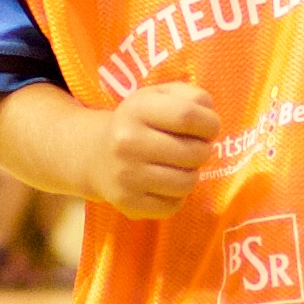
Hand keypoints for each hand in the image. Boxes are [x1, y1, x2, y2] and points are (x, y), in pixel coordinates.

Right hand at [89, 78, 221, 217]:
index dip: (209, 123)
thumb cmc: (137, 123)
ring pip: (187, 183)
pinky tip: (165, 184)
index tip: (209, 128)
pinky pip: (173, 206)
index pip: (188, 115)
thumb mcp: (158, 96)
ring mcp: (126, 175)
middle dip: (203, 151)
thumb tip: (209, 113)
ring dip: (191, 175)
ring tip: (179, 166)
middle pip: (193, 153)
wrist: (94, 155)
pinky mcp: (128, 202)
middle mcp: (128, 142)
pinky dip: (176, 197)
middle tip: (193, 148)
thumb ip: (190, 96)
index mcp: (137, 109)